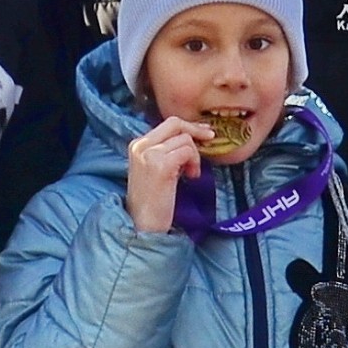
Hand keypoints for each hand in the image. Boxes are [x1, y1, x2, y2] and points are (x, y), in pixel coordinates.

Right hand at [124, 114, 205, 232]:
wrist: (143, 224)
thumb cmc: (153, 201)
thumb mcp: (154, 168)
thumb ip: (165, 151)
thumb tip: (190, 136)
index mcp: (137, 144)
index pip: (167, 124)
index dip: (188, 127)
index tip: (203, 133)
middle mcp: (141, 145)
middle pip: (175, 124)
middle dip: (196, 130)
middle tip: (210, 139)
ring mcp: (150, 154)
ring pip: (185, 139)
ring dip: (195, 156)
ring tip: (191, 173)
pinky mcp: (161, 165)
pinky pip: (188, 151)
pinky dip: (195, 162)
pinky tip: (192, 176)